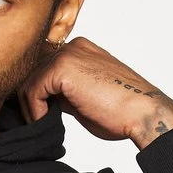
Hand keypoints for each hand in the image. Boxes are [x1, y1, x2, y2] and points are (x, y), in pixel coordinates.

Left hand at [18, 37, 172, 144]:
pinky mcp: (63, 68)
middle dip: (32, 101)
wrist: (144, 114)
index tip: (41, 116)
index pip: (43, 68)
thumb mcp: (85, 98)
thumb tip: (43, 101)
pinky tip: (47, 122)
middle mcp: (73, 47)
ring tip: (44, 125)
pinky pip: (32, 90)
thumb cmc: (121, 112)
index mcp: (80, 50)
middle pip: (33, 73)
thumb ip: (64, 93)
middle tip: (39, 123)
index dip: (38, 94)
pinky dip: (35, 111)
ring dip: (32, 108)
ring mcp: (68, 54)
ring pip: (28, 81)